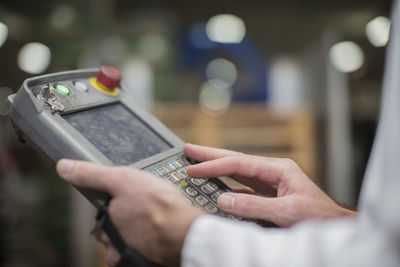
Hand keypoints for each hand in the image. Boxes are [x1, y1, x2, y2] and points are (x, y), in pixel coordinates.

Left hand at [56, 159, 203, 265]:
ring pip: (132, 239)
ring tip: (156, 216)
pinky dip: (154, 238)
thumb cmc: (158, 206)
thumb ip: (92, 175)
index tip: (128, 198)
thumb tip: (64, 167)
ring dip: (141, 228)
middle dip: (126, 218)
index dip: (115, 204)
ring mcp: (134, 255)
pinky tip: (164, 227)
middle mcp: (117, 248)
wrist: (187, 230)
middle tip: (144, 206)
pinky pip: (149, 246)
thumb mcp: (122, 180)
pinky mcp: (153, 259)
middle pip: (116, 230)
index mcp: (106, 229)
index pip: (102, 216)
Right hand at [185, 144, 356, 227]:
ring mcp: (269, 184)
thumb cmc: (318, 217)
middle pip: (234, 160)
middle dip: (210, 154)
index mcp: (277, 169)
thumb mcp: (286, 211)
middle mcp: (271, 172)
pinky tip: (216, 187)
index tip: (194, 169)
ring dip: (216, 168)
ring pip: (236, 173)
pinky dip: (226, 187)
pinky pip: (242, 189)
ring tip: (197, 163)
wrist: (332, 227)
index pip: (238, 164)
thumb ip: (254, 205)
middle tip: (188, 149)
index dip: (214, 165)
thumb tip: (224, 200)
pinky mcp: (267, 196)